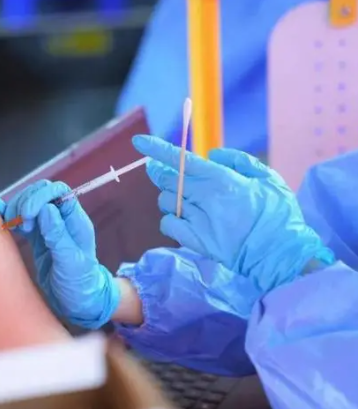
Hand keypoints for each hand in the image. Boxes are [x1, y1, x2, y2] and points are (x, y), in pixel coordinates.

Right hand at [0, 181, 119, 329]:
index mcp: (75, 221)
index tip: (26, 215)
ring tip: (11, 225)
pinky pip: (23, 219)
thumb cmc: (81, 285)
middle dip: (25, 202)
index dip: (39, 197)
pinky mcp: (37, 238)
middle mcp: (62, 220)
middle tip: (19, 224)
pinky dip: (9, 215)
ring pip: (30, 204)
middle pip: (41, 194)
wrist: (79, 303)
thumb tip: (47, 208)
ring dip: (16, 209)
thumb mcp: (71, 263)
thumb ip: (58, 235)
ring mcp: (49, 228)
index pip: (57, 192)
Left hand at [133, 135, 334, 288]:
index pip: (182, 160)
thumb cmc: (278, 215)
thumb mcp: (268, 178)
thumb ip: (238, 161)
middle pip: (169, 180)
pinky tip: (184, 220)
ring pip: (166, 201)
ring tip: (188, 202)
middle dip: (163, 174)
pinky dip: (170, 219)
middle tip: (166, 174)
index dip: (157, 149)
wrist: (281, 255)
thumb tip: (211, 155)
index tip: (139, 142)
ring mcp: (198, 221)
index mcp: (223, 180)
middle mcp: (206, 198)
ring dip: (170, 197)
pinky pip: (168, 224)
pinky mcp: (195, 242)